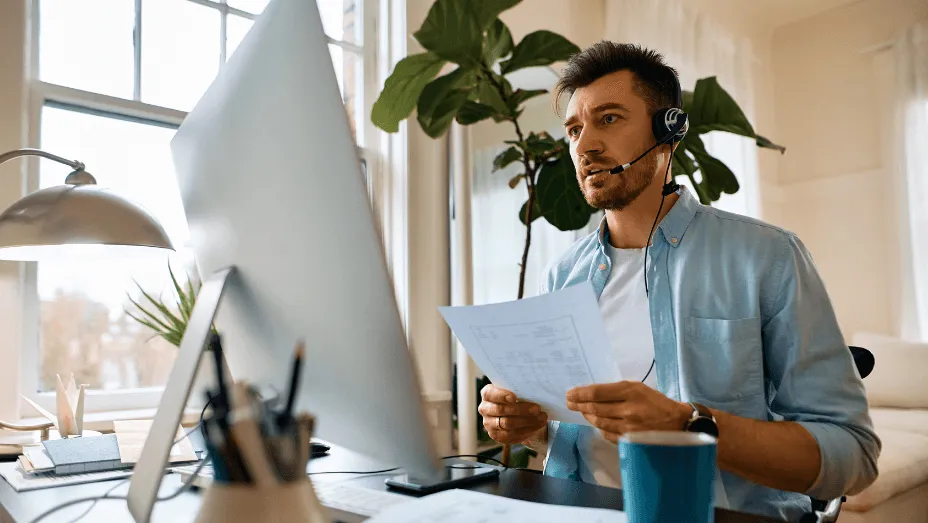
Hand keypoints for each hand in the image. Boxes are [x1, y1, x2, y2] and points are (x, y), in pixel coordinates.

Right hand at [479, 384, 547, 443]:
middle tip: (537, 409)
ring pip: (508, 424)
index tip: (514, 397)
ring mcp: (489, 424)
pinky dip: (526, 431)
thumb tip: (534, 391)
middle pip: (501, 410)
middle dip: (521, 410)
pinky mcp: (496, 436)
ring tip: (541, 418)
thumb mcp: (517, 390)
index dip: (501, 396)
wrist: (518, 413)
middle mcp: (485, 409)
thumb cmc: (517, 397)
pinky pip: (511, 436)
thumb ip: (520, 390)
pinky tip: (537, 426)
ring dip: (527, 421)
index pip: (490, 394)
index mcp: (487, 394)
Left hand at [566, 381, 691, 442]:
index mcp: (630, 391)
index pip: (597, 392)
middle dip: (578, 405)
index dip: (580, 393)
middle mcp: (627, 409)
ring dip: (587, 416)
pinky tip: (596, 422)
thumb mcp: (638, 388)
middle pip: (594, 408)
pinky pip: (606, 434)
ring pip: (598, 421)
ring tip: (581, 411)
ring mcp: (628, 427)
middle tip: (569, 402)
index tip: (570, 393)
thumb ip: (616, 391)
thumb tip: (591, 394)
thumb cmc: (656, 402)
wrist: (677, 423)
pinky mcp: (629, 440)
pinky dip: (599, 427)